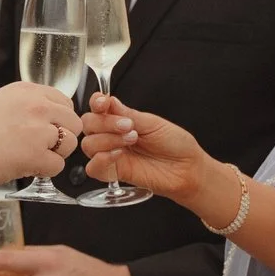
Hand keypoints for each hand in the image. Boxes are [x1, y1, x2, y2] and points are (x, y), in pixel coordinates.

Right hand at [0, 81, 76, 185]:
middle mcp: (37, 105)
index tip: (45, 131)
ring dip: (54, 154)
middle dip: (61, 138)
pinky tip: (23, 168)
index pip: (64, 102)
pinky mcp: (37, 155)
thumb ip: (22, 108)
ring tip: (29, 158)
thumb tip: (44, 123)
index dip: (58, 120)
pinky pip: (57, 166)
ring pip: (69, 144)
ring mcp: (39, 130)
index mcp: (26, 90)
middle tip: (40, 148)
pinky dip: (43, 171)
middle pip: (73, 122)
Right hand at [79, 93, 214, 204]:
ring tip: (131, 139)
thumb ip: (128, 114)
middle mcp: (112, 136)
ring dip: (108, 139)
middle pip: (88, 124)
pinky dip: (102, 159)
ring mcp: (111, 154)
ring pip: (88, 144)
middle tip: (128, 126)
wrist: (187, 168)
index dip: (96, 103)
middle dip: (105, 122)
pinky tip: (119, 155)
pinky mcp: (113, 173)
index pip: (98, 108)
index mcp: (121, 119)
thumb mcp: (153, 123)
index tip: (103, 103)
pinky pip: (92, 168)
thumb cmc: (175, 144)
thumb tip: (109, 102)